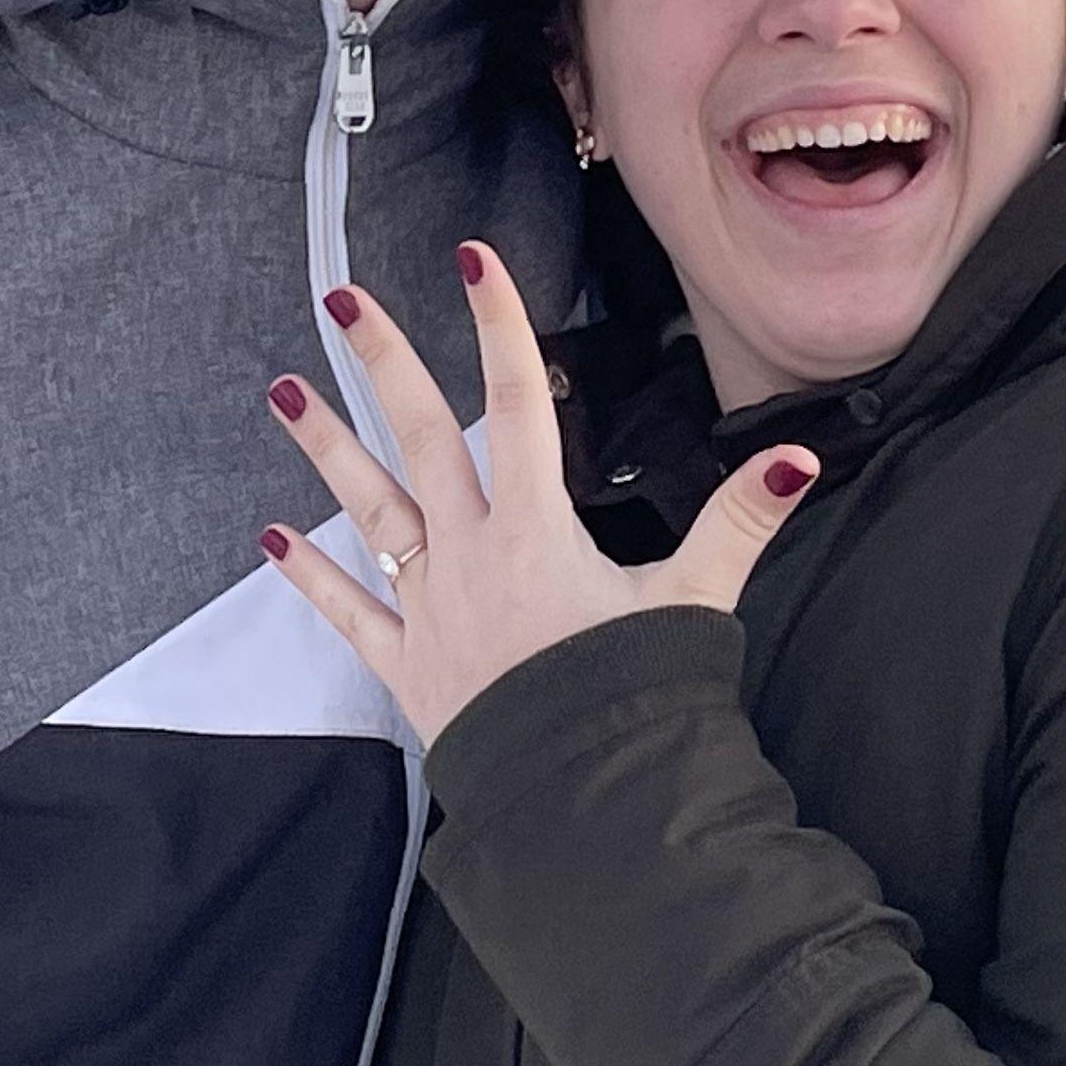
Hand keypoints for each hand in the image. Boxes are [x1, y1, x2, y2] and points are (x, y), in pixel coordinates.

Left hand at [262, 241, 817, 748]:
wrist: (584, 807)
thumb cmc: (637, 701)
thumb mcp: (696, 603)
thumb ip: (740, 520)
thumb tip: (796, 456)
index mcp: (537, 531)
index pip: (517, 405)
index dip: (500, 326)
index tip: (475, 258)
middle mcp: (473, 556)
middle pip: (422, 439)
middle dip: (384, 364)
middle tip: (344, 299)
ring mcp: (433, 608)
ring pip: (371, 512)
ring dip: (325, 450)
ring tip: (281, 390)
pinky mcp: (412, 666)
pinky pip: (354, 611)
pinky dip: (312, 577)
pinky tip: (269, 538)